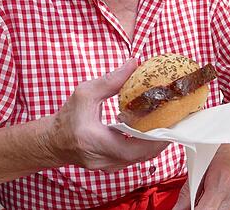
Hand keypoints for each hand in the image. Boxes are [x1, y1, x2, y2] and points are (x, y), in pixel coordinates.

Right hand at [44, 58, 169, 170]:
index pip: (133, 148)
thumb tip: (134, 62)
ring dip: (156, 143)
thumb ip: (111, 80)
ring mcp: (109, 167)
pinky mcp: (113, 166)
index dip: (155, 139)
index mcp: (95, 141)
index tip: (171, 125)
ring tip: (170, 124)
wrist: (52, 142)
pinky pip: (135, 158)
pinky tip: (154, 131)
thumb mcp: (86, 93)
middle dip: (162, 139)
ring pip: (141, 159)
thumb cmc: (67, 118)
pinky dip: (147, 146)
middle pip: (143, 155)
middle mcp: (104, 159)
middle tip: (177, 122)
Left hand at [172, 144, 229, 209]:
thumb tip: (178, 208)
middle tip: (196, 199)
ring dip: (208, 207)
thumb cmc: (226, 152)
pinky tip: (216, 197)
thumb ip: (188, 192)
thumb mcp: (201, 167)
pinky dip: (217, 207)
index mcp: (222, 185)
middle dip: (200, 208)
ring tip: (207, 195)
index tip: (186, 207)